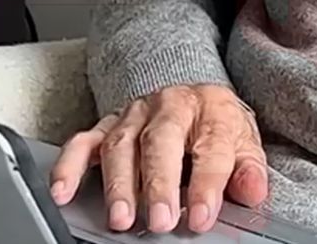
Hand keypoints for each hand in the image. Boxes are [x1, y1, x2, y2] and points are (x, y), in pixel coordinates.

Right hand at [49, 84, 268, 233]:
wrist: (195, 95)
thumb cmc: (218, 128)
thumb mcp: (244, 144)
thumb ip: (248, 170)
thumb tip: (252, 191)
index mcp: (212, 110)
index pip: (211, 147)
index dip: (207, 184)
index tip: (202, 216)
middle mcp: (172, 106)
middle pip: (162, 141)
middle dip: (158, 183)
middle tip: (159, 220)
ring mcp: (137, 113)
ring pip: (122, 143)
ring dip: (118, 183)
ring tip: (120, 218)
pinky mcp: (109, 122)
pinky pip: (84, 140)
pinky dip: (70, 165)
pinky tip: (63, 191)